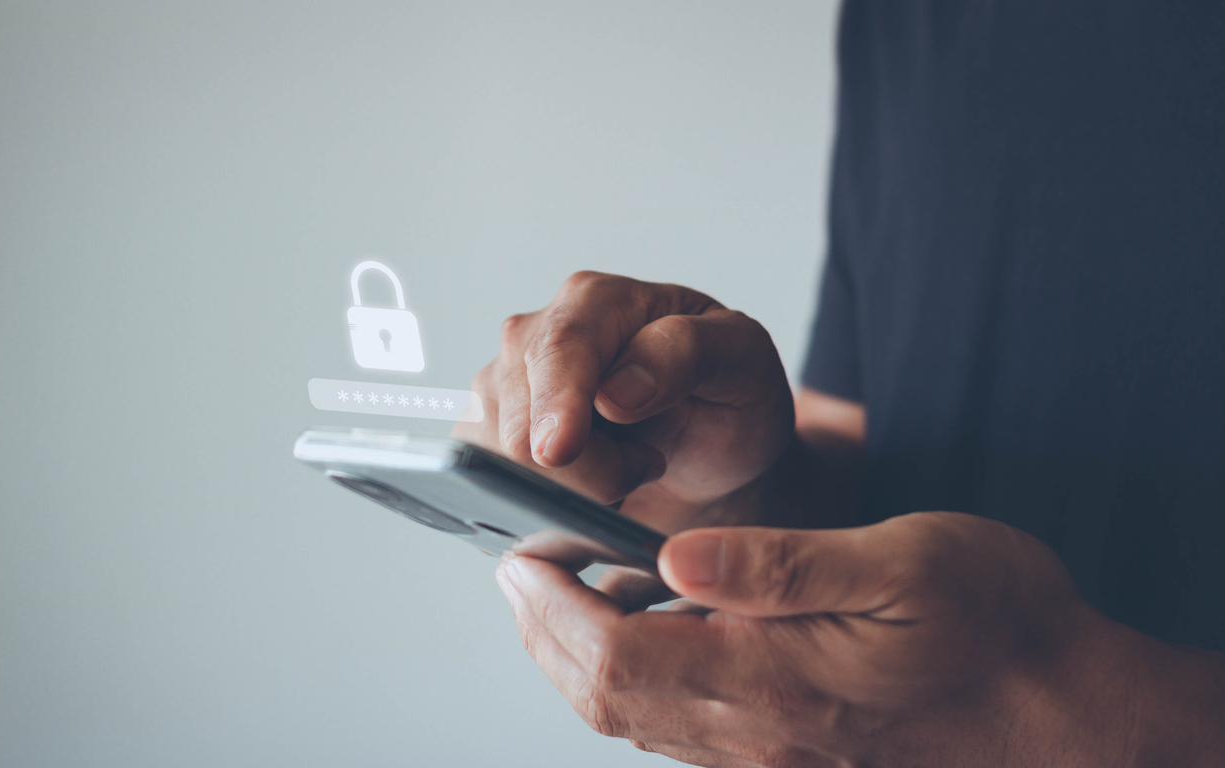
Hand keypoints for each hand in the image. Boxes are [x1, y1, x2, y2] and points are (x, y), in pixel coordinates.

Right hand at [454, 271, 794, 533]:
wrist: (714, 444)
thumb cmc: (727, 393)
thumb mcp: (742, 357)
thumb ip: (686, 353)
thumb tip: (614, 390)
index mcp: (596, 301)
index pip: (556, 351)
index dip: (555, 403)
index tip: (560, 450)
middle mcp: (535, 336)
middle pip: (521, 424)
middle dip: (588, 470)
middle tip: (646, 463)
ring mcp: (504, 386)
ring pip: (499, 462)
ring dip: (569, 489)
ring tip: (622, 468)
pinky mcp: (489, 434)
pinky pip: (490, 485)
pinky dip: (541, 504)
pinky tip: (587, 489)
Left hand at [495, 512, 1196, 767]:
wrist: (1060, 710)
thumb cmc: (996, 627)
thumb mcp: (901, 566)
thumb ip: (780, 566)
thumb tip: (671, 559)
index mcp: (772, 680)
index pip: (615, 659)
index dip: (552, 608)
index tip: (520, 554)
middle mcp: (754, 731)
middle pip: (605, 696)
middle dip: (543, 631)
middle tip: (517, 565)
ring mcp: (765, 749)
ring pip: (634, 714)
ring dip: (577, 654)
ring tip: (555, 588)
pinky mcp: (782, 747)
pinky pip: (677, 721)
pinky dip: (632, 673)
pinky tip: (635, 624)